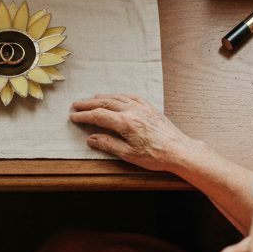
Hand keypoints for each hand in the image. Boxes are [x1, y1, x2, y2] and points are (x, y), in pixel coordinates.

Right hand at [70, 94, 196, 171]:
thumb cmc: (156, 155)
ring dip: (102, 98)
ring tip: (92, 99)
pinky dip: (119, 96)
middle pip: (105, 103)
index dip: (84, 116)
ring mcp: (142, 108)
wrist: (179, 150)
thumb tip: (91, 139)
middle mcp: (133, 111)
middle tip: (76, 104)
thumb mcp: (128, 155)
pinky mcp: (150, 108)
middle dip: (89, 104)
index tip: (73, 117)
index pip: (99, 116)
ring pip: (117, 98)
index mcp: (126, 123)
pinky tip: (116, 97)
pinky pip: (131, 97)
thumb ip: (108, 144)